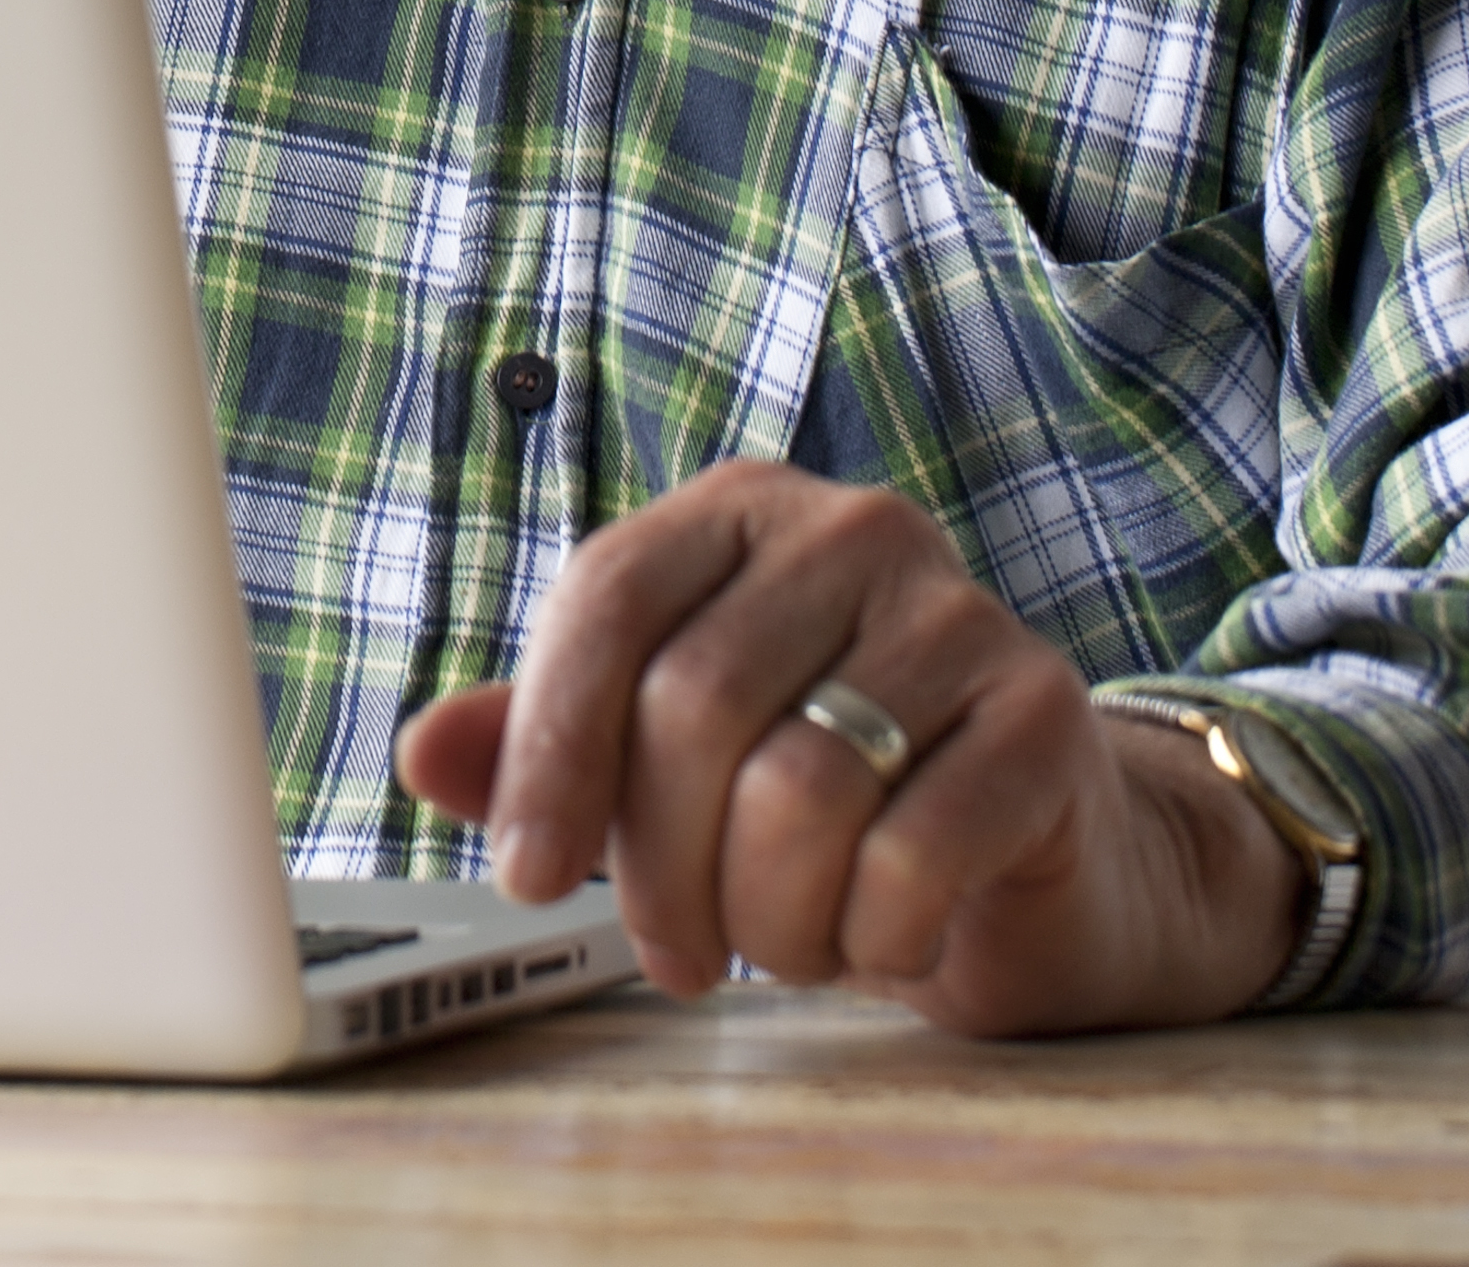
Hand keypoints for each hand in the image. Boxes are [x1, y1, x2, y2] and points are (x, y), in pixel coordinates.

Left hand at [392, 461, 1303, 1034]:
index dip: (550, 748)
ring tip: (787, 944)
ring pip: (800, 786)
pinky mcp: (1046, 714)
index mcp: (739, 512)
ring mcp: (961, 612)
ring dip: (771, 915)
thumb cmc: (825, 804)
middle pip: (694, 704)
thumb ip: (546, 748)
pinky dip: (871, 934)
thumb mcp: (666, 771)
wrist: (1036, 863)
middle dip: (662, 867)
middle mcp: (852, 529)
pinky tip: (878, 943)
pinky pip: (914, 850)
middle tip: (677, 957)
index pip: (609, 598)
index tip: (520, 878)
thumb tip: (422, 753)